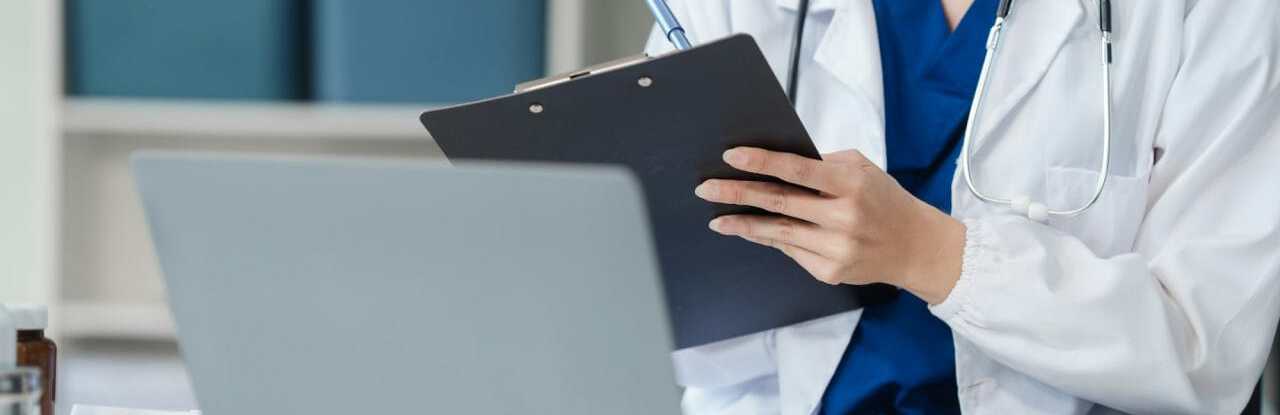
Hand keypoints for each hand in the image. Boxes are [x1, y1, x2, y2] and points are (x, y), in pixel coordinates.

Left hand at [694, 147, 965, 303]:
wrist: (915, 247)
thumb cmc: (884, 200)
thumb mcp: (862, 169)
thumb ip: (823, 165)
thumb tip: (775, 163)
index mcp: (851, 184)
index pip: (798, 170)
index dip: (762, 162)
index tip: (731, 156)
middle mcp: (843, 217)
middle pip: (779, 202)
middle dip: (737, 193)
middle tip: (706, 188)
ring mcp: (835, 247)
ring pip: (777, 232)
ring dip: (742, 223)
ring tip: (716, 217)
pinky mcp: (829, 271)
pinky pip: (789, 250)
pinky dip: (767, 238)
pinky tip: (749, 231)